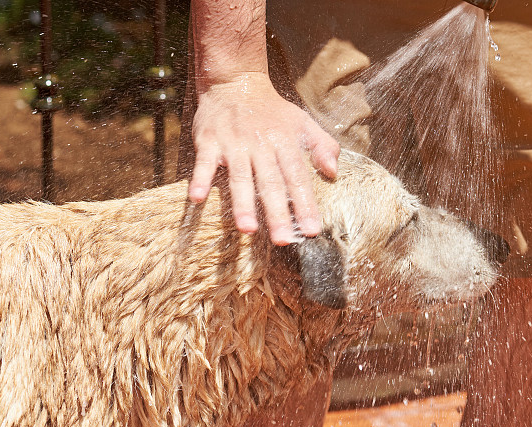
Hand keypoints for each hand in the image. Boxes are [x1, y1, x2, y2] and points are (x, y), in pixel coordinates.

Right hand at [188, 73, 339, 244]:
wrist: (235, 81)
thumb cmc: (273, 110)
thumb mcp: (303, 122)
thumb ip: (323, 146)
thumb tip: (334, 172)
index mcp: (285, 142)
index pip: (298, 178)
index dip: (305, 204)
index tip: (312, 230)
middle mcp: (261, 144)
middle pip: (271, 183)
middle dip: (277, 213)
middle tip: (284, 240)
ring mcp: (234, 143)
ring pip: (240, 176)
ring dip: (242, 203)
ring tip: (248, 229)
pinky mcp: (209, 140)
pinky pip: (204, 162)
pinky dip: (200, 178)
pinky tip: (197, 198)